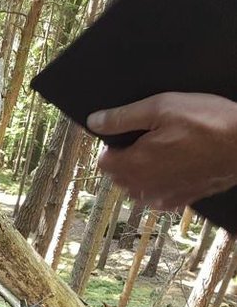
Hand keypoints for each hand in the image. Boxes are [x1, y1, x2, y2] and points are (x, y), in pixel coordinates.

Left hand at [87, 93, 236, 208]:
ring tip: (160, 153)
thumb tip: (95, 121)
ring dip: (140, 174)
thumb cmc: (210, 123)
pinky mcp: (183, 198)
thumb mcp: (162, 107)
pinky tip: (174, 168)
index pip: (104, 163)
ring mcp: (165, 195)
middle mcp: (146, 186)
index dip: (112, 146)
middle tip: (145, 140)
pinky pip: (160, 197)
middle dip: (124, 160)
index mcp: (135, 164)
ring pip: (138, 189)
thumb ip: (123, 117)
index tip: (126, 135)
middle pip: (119, 177)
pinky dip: (160, 185)